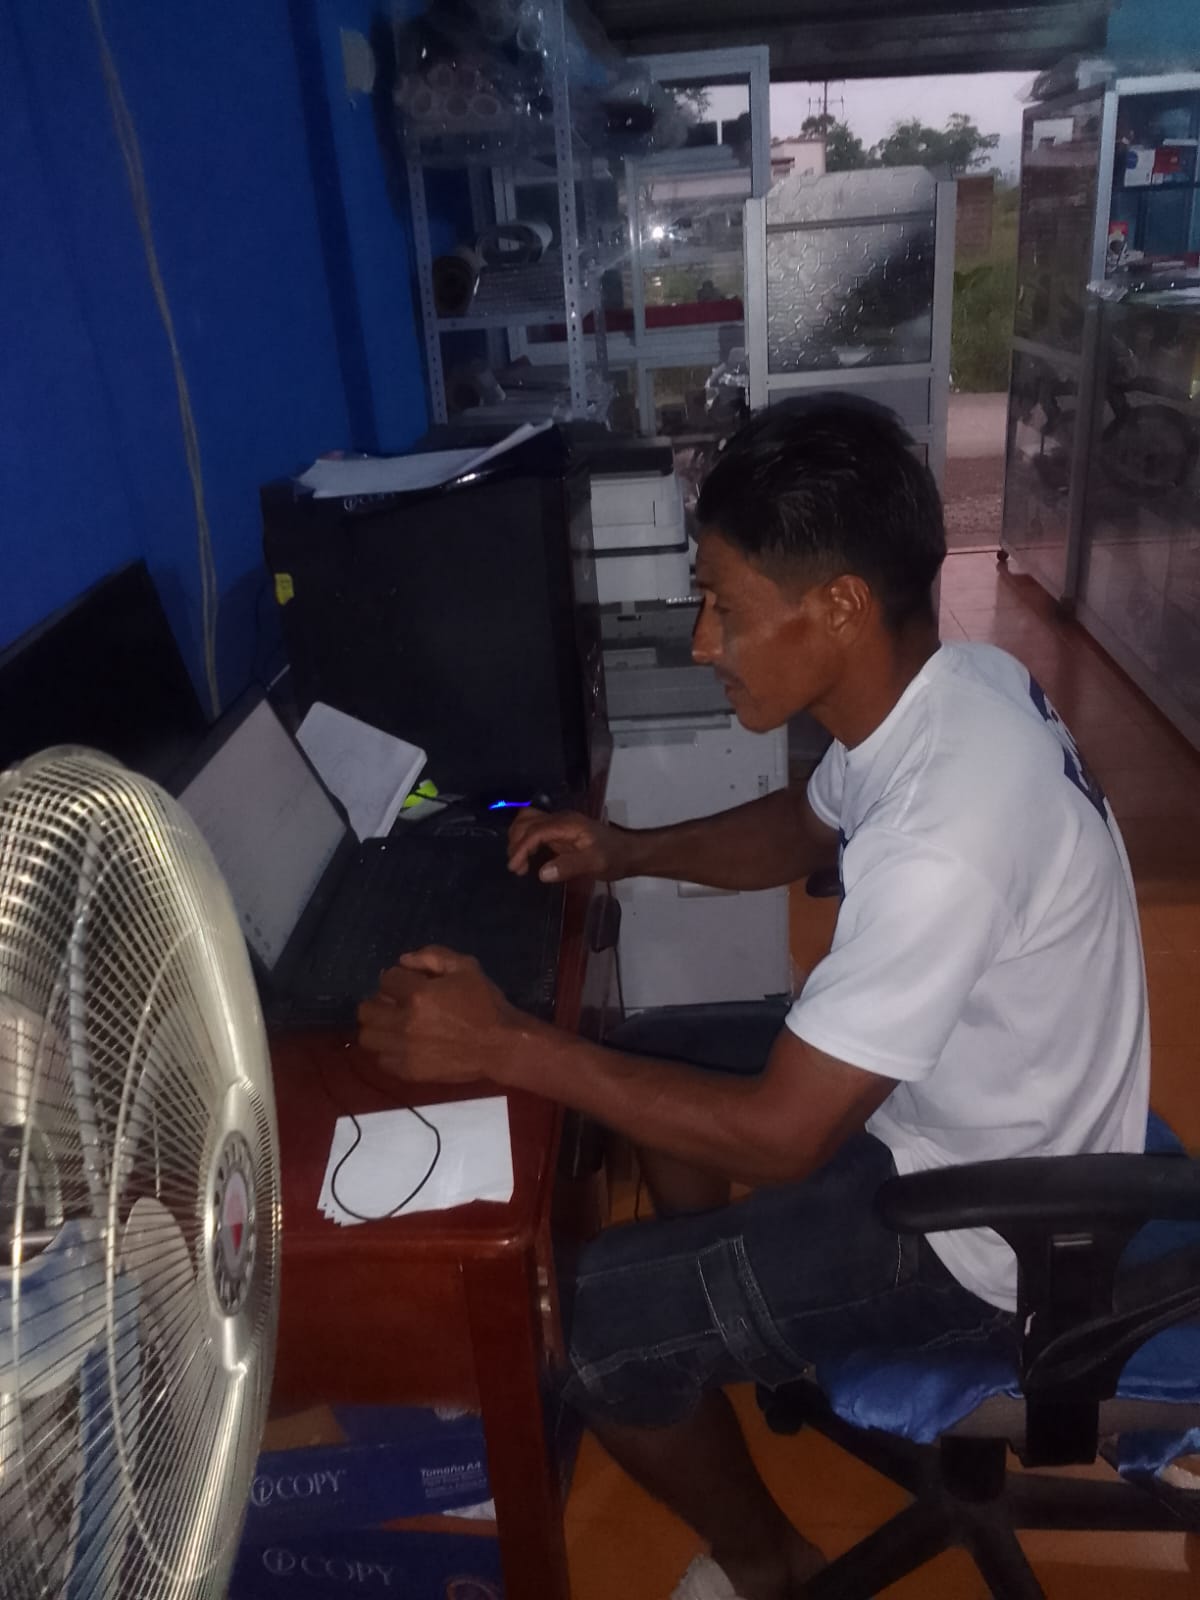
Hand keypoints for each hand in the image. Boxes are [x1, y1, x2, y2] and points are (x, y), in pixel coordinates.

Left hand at [357, 947, 520, 1084]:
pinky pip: (381, 1061)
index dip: (397, 978)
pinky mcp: (409, 1071)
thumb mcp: (466, 967)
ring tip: (394, 1026)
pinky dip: (388, 1051)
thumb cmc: (485, 1003)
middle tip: (394, 1005)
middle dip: (378, 1002)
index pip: (385, 979)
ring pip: (367, 1038)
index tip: (408, 983)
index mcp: (417, 994)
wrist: (501, 1046)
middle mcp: (404, 1022)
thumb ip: (433, 956)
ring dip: (378, 1028)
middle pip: (366, 1010)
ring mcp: (404, 1049)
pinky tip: (404, 1046)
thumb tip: (403, 960)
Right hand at [507, 807, 633, 883]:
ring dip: (518, 839)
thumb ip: (570, 866)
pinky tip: (526, 859)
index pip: (536, 831)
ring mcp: (560, 825)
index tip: (515, 867)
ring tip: (518, 864)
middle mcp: (561, 820)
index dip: (522, 848)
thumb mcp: (596, 863)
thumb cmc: (614, 857)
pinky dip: (525, 842)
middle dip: (516, 841)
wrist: (628, 852)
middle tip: (516, 867)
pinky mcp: (560, 833)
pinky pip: (535, 831)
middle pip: (527, 820)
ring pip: (528, 821)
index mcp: (568, 824)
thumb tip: (542, 872)